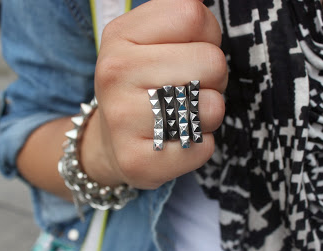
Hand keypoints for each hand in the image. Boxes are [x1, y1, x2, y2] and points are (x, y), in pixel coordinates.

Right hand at [81, 0, 227, 189]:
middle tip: (186, 90)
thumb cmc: (142, 86)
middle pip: (212, 63)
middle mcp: (114, 74)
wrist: (110, 141)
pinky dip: (199, 145)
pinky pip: (205, 147)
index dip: (205, 37)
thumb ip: (179, 18)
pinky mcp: (139, 163)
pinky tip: (174, 141)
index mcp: (120, 35)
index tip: (186, 54)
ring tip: (180, 115)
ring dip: (206, 114)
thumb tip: (203, 8)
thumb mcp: (147, 39)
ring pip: (212, 107)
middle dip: (211, 78)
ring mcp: (122, 121)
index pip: (194, 16)